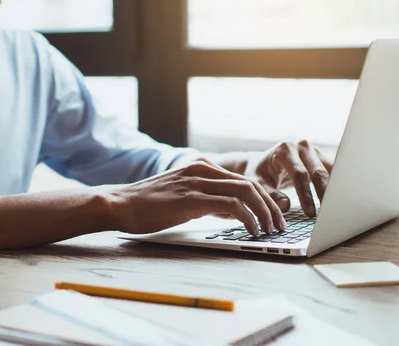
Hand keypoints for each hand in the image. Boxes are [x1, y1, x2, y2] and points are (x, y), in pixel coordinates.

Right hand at [106, 161, 285, 235]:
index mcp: (200, 167)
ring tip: (271, 229)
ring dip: (264, 212)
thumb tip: (229, 211)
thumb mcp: (180, 197)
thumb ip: (204, 199)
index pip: (241, 180)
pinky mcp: (192, 198)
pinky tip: (252, 230)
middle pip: (249, 183)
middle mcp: (202, 170)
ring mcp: (197, 182)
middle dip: (269, 205)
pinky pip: (232, 205)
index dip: (262, 198)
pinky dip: (248, 218)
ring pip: (246, 191)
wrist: (119, 204)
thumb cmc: (146, 205)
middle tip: (279, 224)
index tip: (271, 215)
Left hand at [244, 140, 333, 216]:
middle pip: (318, 171)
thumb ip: (270, 194)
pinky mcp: (321, 158)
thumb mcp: (259, 183)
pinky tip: (336, 201)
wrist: (263, 162)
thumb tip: (285, 206)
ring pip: (329, 171)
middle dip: (323, 194)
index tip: (309, 213)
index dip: (306, 195)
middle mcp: (302, 147)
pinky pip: (333, 172)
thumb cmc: (260, 173)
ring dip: (333, 191)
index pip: (300, 174)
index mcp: (285, 149)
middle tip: (326, 214)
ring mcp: (314, 151)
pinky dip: (335, 187)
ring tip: (334, 210)